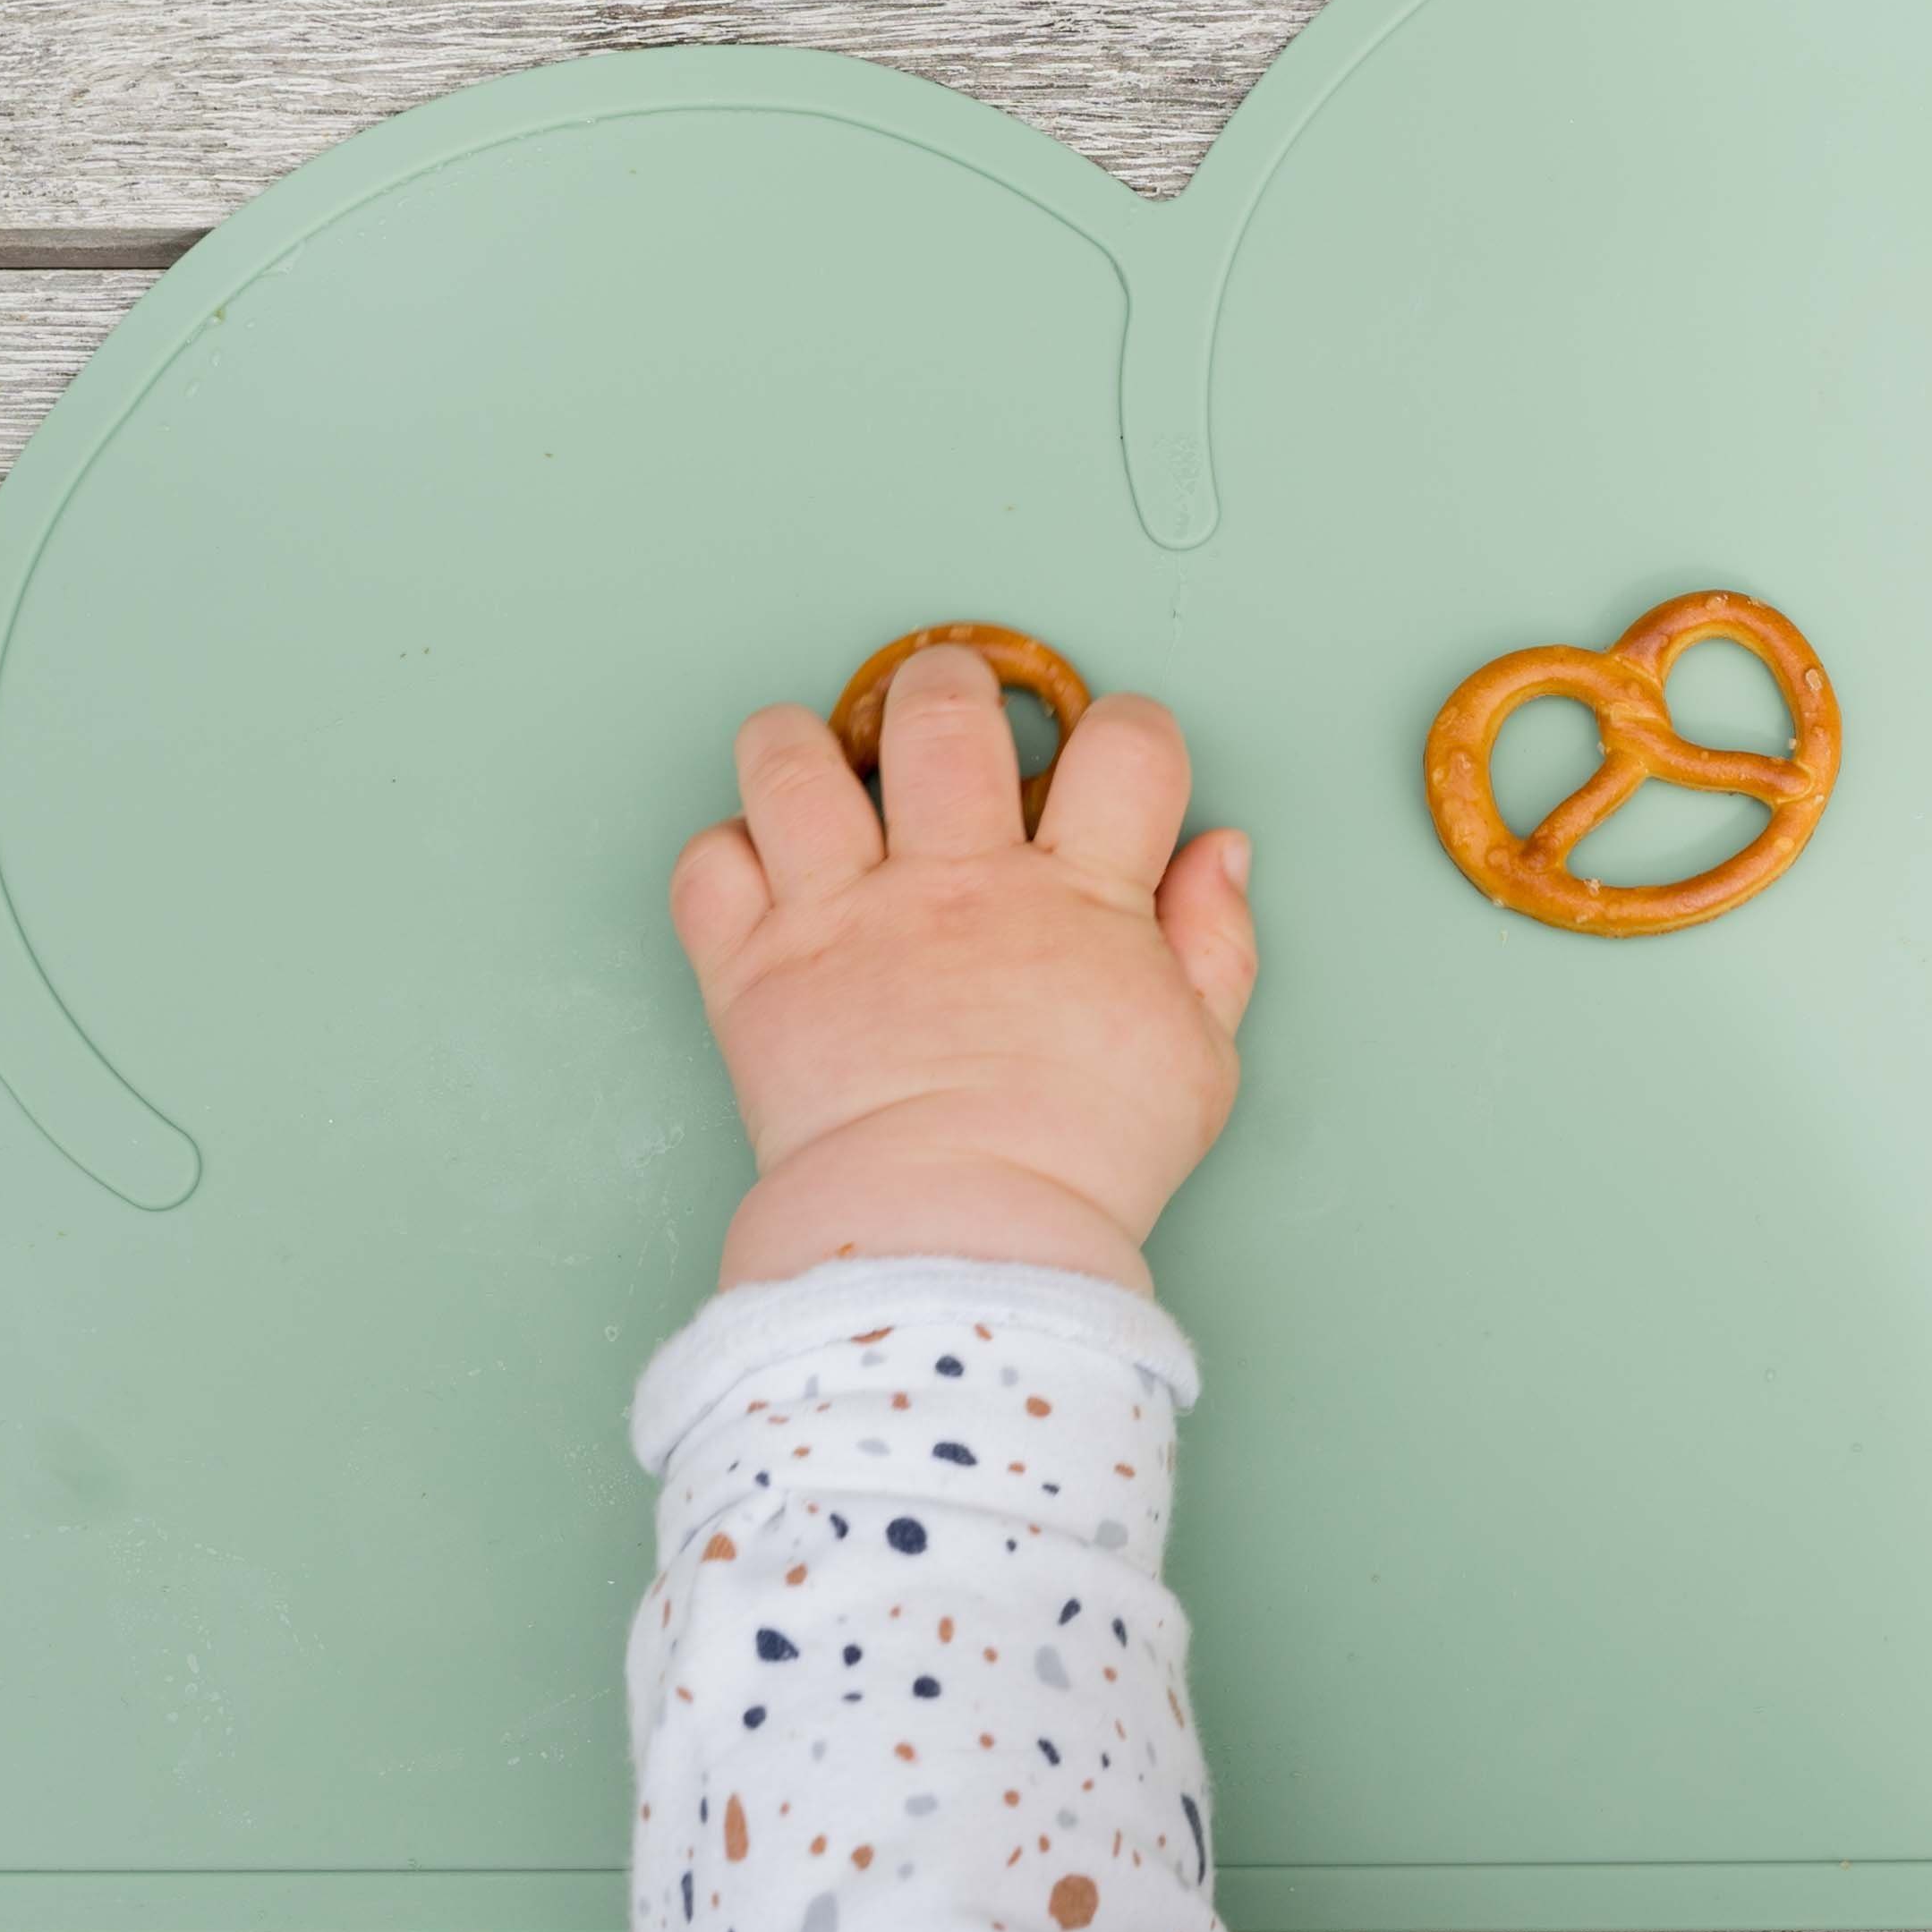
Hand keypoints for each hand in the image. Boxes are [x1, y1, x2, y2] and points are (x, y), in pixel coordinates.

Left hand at [670, 642, 1257, 1293]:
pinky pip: (709, 864)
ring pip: (793, 761)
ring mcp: (845, 916)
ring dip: (802, 744)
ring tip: (824, 763)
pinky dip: (724, 854)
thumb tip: (1222, 851)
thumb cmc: (1079, 1165)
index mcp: (1077, 896)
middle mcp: (956, 882)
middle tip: (948, 711)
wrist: (955, 1244)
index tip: (1115, 751)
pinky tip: (760, 872)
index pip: (1126, 746)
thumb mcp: (1201, 1060)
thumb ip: (1215, 941)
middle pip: (944, 713)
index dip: (1131, 728)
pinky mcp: (755, 969)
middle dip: (949, 687)